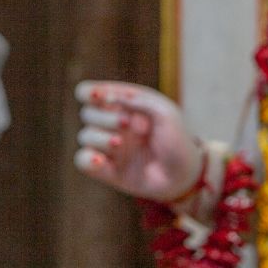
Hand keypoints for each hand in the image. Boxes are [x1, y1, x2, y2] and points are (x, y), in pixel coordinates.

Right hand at [73, 80, 204, 201]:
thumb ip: (139, 100)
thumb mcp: (165, 113)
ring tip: (119, 143)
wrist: (184, 176)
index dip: (88, 92)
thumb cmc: (177, 140)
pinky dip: (88, 159)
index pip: (92, 92)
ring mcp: (108, 147)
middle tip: (126, 123)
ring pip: (85, 136)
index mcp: (124, 105)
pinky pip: (83, 160)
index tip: (97, 96)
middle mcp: (112, 124)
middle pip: (87, 113)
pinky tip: (101, 160)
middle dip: (103, 116)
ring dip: (100, 137)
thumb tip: (109, 97)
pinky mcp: (106, 169)